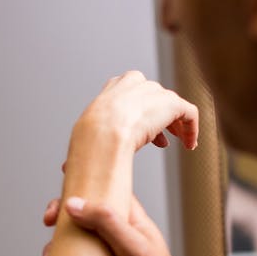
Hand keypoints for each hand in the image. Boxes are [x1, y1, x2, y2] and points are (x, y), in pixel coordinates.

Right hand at [44, 195, 204, 255]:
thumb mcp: (134, 248)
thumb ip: (106, 222)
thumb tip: (74, 204)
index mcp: (131, 224)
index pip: (106, 193)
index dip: (86, 183)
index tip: (66, 174)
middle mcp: (116, 241)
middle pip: (83, 218)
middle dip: (63, 216)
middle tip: (50, 220)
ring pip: (72, 245)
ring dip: (58, 246)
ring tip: (54, 254)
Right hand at [70, 70, 198, 154]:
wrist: (103, 134)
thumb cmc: (89, 140)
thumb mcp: (83, 138)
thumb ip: (84, 146)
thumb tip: (64, 170)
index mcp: (112, 90)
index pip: (129, 90)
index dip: (136, 110)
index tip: (140, 131)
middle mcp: (134, 84)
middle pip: (153, 95)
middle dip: (157, 116)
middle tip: (161, 139)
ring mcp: (154, 92)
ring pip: (171, 104)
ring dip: (174, 123)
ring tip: (178, 142)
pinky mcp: (171, 103)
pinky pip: (188, 113)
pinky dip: (192, 128)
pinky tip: (190, 144)